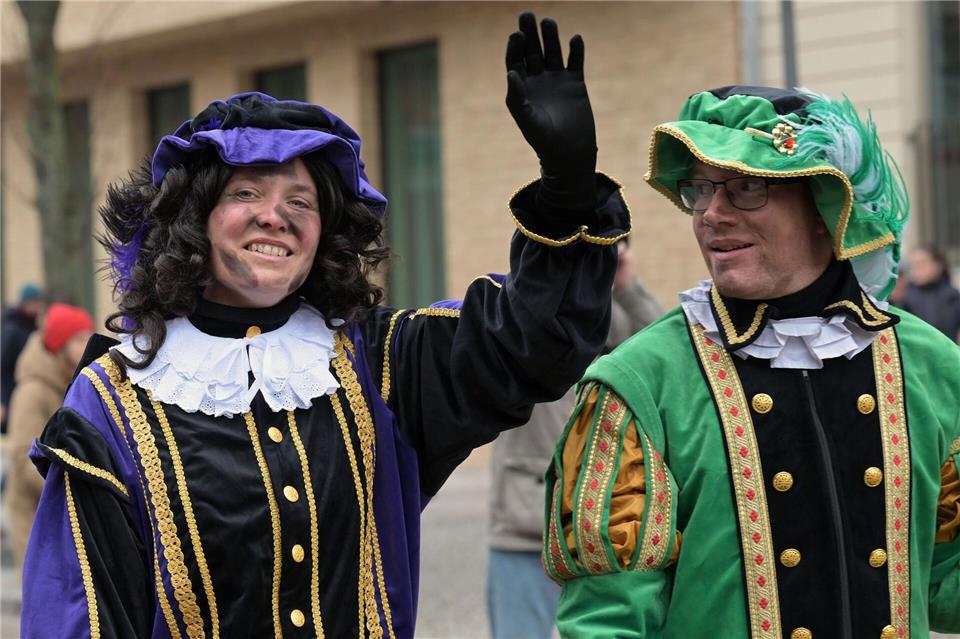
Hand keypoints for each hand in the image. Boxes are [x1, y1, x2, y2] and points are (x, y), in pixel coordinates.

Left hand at [506, 12, 596, 209]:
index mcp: (522, 88)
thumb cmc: (543, 140)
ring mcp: (557, 80)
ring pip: (553, 52)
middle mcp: (538, 80)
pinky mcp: (575, 83)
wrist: (569, 153)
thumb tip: (511, 73)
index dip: (515, 47)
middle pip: (532, 50)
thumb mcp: (527, 120)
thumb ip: (517, 97)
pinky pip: (575, 61)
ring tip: (548, 22)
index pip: (515, 61)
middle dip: (530, 34)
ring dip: (551, 37)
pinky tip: (575, 39)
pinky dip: (576, 50)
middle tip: (527, 15)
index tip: (516, 35)